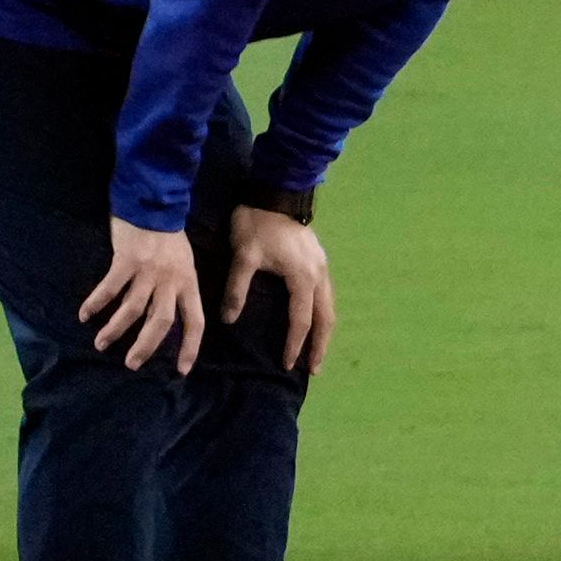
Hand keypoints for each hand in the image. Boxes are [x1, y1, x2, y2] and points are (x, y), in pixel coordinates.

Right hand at [78, 219, 205, 373]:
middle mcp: (171, 280)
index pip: (195, 321)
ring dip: (115, 330)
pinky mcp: (127, 261)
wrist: (154, 204)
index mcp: (188, 282)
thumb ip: (175, 289)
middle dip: (146, 347)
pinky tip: (85, 314)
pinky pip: (110, 288)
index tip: (183, 370)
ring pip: (132, 309)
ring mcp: (149, 271)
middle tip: (131, 364)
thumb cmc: (168, 236)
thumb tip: (162, 317)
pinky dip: (96, 303)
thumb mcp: (183, 264)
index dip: (190, 346)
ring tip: (100, 344)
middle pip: (161, 322)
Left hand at [223, 205, 336, 373]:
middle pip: (326, 318)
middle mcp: (319, 275)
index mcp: (302, 278)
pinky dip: (322, 313)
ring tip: (317, 351)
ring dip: (325, 330)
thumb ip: (237, 289)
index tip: (287, 365)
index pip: (301, 321)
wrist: (275, 191)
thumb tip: (230, 319)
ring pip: (330, 306)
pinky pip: (326, 295)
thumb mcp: (243, 256)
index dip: (294, 345)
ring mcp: (323, 266)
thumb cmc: (258, 224)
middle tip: (314, 369)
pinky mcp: (319, 260)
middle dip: (320, 345)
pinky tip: (315, 320)